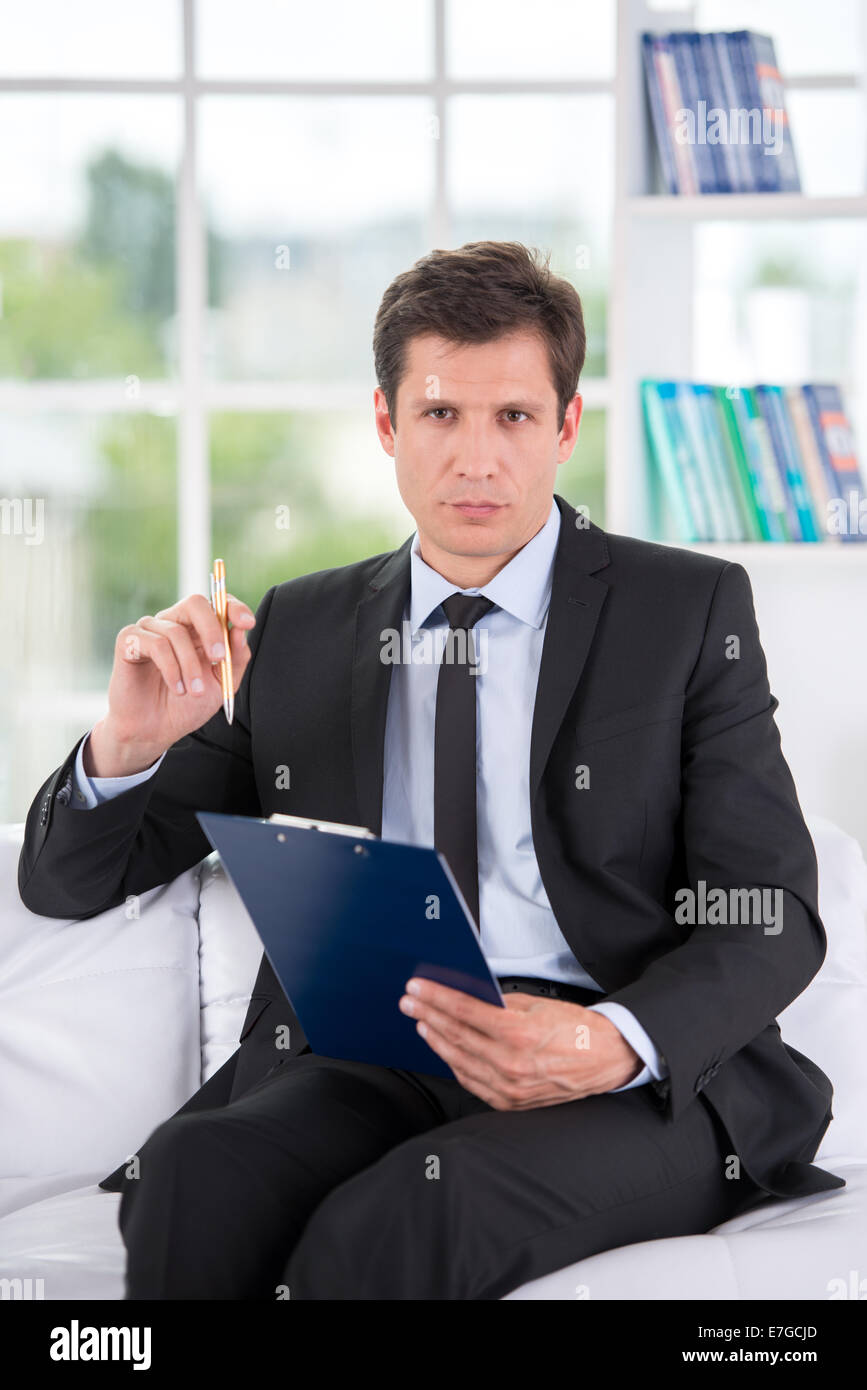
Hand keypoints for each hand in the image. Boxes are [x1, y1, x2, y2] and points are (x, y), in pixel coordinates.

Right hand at [84, 592, 256, 775]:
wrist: (155, 731)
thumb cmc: (187, 706)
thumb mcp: (221, 684)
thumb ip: (235, 658)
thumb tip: (240, 628)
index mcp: (198, 630)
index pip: (217, 604)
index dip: (234, 607)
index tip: (247, 623)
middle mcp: (173, 623)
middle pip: (195, 603)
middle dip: (212, 629)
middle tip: (219, 658)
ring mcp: (149, 630)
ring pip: (176, 632)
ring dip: (190, 666)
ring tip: (194, 692)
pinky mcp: (128, 641)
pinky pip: (155, 645)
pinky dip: (171, 669)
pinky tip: (177, 689)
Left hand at [399, 979, 642, 1109]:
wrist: (607, 1060)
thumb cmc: (577, 1029)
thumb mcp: (539, 1004)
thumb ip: (500, 1002)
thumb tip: (468, 995)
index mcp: (519, 1033)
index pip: (464, 1011)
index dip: (436, 997)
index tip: (417, 987)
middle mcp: (511, 1064)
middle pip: (456, 1036)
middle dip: (427, 1015)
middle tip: (409, 1002)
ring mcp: (509, 1088)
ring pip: (458, 1061)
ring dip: (436, 1039)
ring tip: (422, 1022)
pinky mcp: (511, 1102)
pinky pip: (472, 1081)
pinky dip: (455, 1063)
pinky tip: (445, 1048)